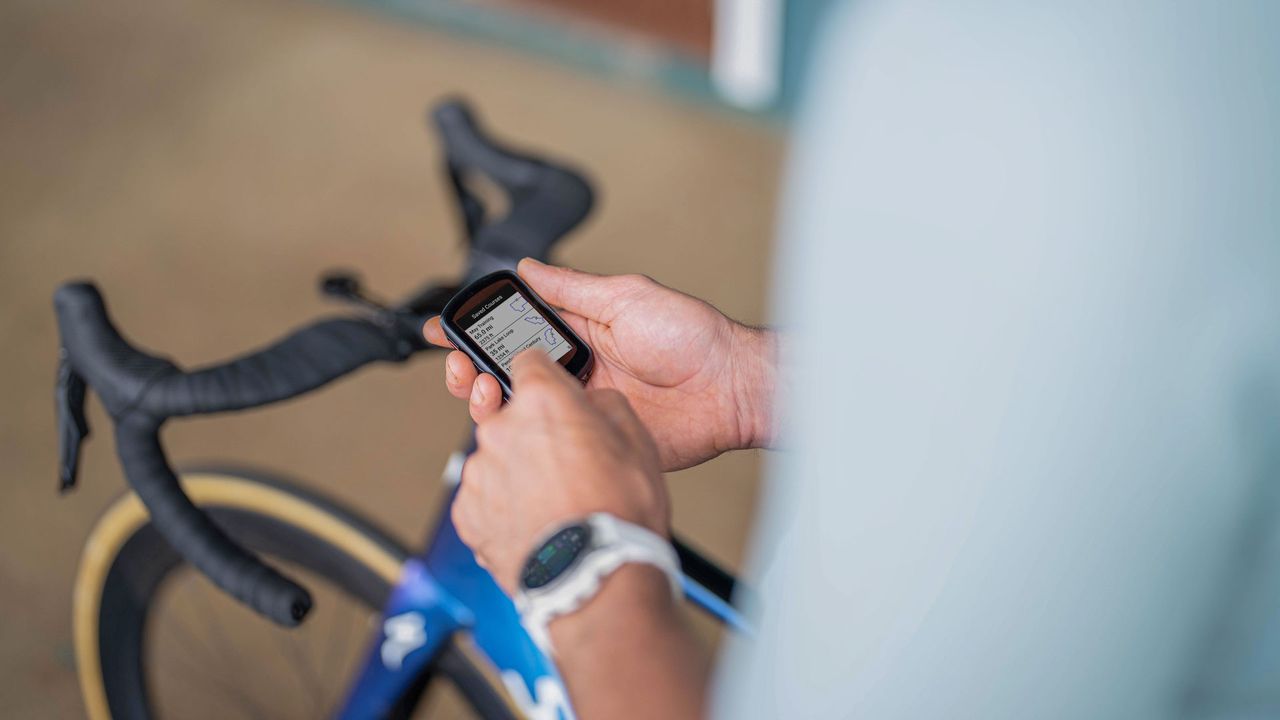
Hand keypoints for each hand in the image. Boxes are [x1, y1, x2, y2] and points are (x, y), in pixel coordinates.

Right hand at [424, 259, 776, 469]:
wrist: (731, 390)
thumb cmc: (692, 338)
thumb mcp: (627, 297)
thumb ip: (573, 288)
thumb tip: (529, 266)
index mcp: (579, 333)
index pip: (514, 330)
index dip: (478, 330)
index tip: (446, 331)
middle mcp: (576, 371)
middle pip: (507, 373)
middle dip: (472, 370)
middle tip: (460, 370)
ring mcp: (584, 408)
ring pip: (521, 411)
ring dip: (491, 404)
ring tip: (482, 395)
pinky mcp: (596, 442)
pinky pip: (553, 445)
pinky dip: (525, 442)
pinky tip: (511, 434)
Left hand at [453, 350, 668, 592]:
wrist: (593, 581)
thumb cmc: (618, 516)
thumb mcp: (638, 442)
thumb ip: (607, 405)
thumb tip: (591, 402)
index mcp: (542, 402)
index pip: (528, 362)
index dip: (547, 378)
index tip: (553, 393)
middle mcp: (501, 429)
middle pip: (511, 415)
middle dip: (535, 432)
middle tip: (569, 464)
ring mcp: (479, 472)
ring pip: (499, 459)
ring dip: (520, 472)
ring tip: (556, 503)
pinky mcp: (467, 513)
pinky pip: (485, 498)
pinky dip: (504, 507)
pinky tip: (538, 522)